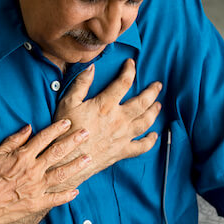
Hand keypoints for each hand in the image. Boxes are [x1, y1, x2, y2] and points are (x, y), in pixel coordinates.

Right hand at [0, 119, 90, 223]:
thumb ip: (13, 140)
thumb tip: (28, 128)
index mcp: (23, 156)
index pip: (44, 138)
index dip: (57, 129)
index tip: (67, 122)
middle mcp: (33, 170)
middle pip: (58, 152)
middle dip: (73, 141)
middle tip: (86, 133)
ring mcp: (36, 188)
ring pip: (62, 174)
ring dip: (76, 165)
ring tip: (88, 158)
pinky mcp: (36, 203)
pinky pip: (55, 199)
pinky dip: (67, 195)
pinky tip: (76, 191)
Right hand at [53, 58, 160, 184]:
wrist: (66, 160)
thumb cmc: (65, 132)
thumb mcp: (67, 103)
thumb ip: (81, 84)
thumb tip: (91, 67)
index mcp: (105, 105)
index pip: (123, 83)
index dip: (129, 71)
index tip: (131, 64)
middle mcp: (118, 120)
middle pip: (143, 102)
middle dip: (152, 91)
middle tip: (158, 85)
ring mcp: (123, 136)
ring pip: (146, 122)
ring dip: (154, 112)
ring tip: (158, 105)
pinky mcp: (122, 151)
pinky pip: (142, 146)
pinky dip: (151, 140)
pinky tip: (154, 135)